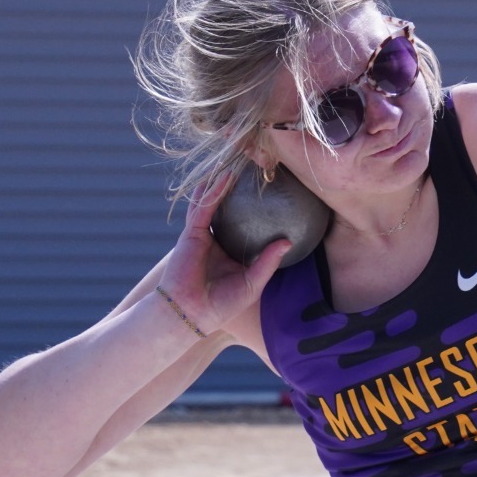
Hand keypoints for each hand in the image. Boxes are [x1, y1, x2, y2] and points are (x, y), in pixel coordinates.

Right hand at [156, 171, 289, 338]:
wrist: (189, 314)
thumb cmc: (220, 305)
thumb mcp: (251, 284)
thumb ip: (267, 262)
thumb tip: (287, 241)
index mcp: (231, 251)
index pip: (246, 224)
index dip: (257, 209)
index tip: (274, 192)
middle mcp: (217, 240)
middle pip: (229, 208)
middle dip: (238, 189)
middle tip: (254, 168)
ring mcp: (203, 235)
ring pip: (213, 203)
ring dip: (222, 183)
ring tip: (236, 163)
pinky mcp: (192, 234)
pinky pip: (203, 210)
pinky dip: (211, 193)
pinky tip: (221, 178)